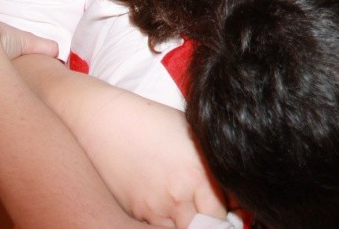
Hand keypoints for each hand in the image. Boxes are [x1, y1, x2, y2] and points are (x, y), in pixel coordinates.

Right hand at [59, 83, 226, 227]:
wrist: (107, 123)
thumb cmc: (153, 122)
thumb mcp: (193, 137)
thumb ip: (213, 167)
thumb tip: (231, 192)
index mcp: (199, 176)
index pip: (224, 213)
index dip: (230, 211)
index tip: (230, 206)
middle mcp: (179, 198)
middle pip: (205, 227)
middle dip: (211, 220)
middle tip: (210, 208)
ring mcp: (155, 209)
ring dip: (188, 222)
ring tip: (188, 203)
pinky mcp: (136, 213)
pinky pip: (158, 227)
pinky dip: (167, 220)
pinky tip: (166, 202)